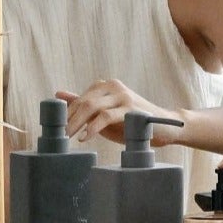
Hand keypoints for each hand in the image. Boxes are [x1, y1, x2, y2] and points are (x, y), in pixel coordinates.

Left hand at [58, 79, 181, 146]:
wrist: (165, 127)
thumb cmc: (133, 122)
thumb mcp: (105, 114)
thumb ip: (84, 103)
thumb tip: (59, 94)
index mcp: (105, 86)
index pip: (80, 98)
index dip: (67, 113)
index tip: (57, 128)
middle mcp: (113, 86)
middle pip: (84, 101)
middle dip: (69, 119)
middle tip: (60, 135)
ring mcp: (123, 95)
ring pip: (92, 106)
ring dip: (77, 123)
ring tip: (68, 136)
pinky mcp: (130, 108)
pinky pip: (106, 116)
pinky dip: (93, 127)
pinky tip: (85, 137)